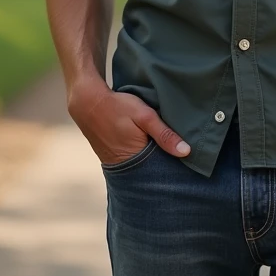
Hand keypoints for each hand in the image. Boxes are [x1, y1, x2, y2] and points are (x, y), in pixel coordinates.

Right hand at [67, 77, 190, 163]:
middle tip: (180, 157)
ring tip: (167, 151)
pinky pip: (133, 159)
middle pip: (152, 170)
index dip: (173, 167)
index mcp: (137, 160)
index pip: (161, 172)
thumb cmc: (118, 107)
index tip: (188, 163)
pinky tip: (148, 145)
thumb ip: (165, 134)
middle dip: (164, 165)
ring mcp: (118, 162)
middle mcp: (127, 167)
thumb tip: (186, 152)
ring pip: (143, 165)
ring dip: (153, 159)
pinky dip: (142, 154)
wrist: (87, 103)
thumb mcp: (144, 116)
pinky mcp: (113, 156)